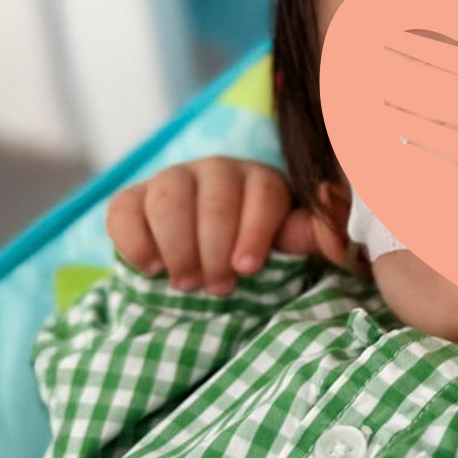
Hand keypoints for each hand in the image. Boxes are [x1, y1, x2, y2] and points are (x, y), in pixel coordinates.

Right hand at [107, 157, 320, 294]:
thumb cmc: (250, 248)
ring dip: (179, 246)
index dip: (255, 230)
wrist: (199, 260)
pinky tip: (151, 269)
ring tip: (186, 284)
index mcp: (258, 178)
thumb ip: (306, 231)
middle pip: (215, 196)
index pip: (262, 191)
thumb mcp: (282, 241)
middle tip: (216, 286)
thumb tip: (332, 215)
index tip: (248, 268)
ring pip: (170, 198)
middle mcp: (215, 171)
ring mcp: (171, 180)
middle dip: (215, 246)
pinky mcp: (131, 200)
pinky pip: (125, 210)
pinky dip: (135, 241)